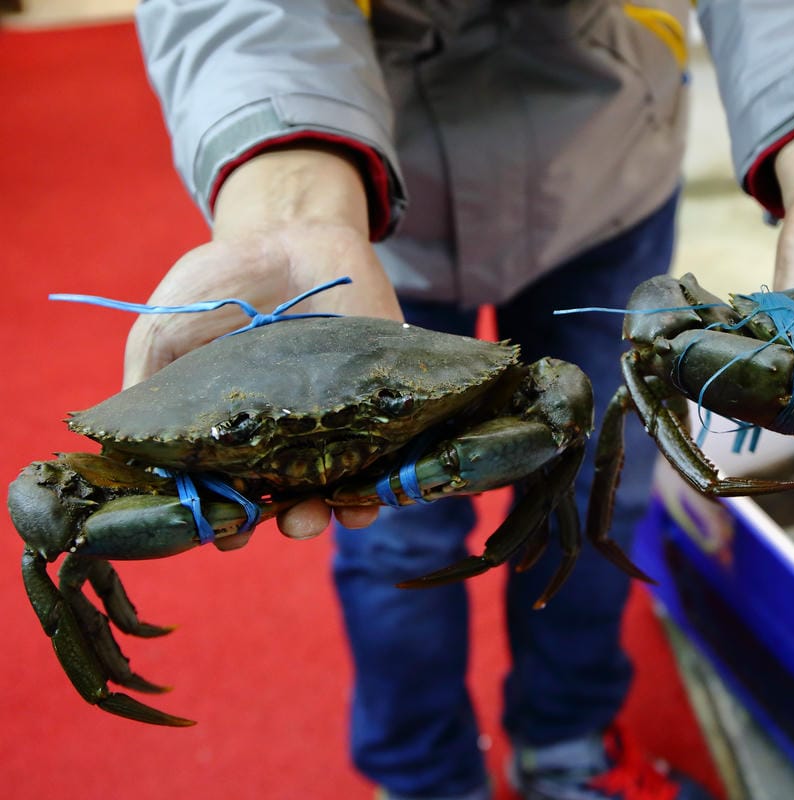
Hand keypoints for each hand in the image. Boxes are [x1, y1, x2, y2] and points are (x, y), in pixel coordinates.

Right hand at [124, 146, 398, 547]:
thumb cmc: (221, 282)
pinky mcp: (384, 402)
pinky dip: (385, 480)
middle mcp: (285, 438)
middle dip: (286, 520)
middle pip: (288, 501)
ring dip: (333, 512)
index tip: (223, 532)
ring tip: (323, 512)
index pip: (228, 494)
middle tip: (284, 521)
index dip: (224, 520)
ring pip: (339, 488)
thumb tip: (119, 450)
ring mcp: (338, 423)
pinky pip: (390, 454)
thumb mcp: (165, 327)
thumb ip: (147, 384)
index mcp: (230, 431)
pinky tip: (374, 492)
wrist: (292, 233)